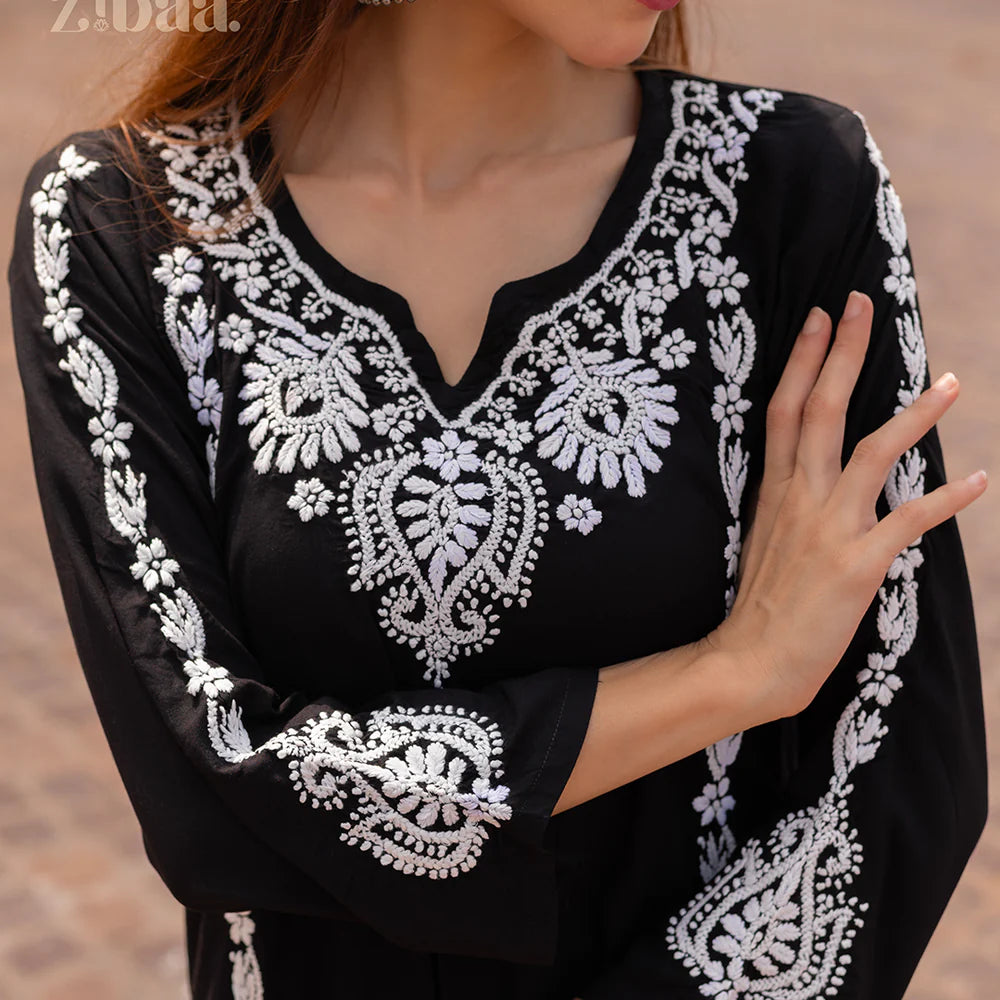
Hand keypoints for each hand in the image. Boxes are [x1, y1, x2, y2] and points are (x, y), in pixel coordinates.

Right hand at [704, 291, 986, 721]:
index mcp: (773, 490)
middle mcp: (799, 498)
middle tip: (862, 303)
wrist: (750, 660)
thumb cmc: (759, 603)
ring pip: (873, 453)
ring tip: (949, 382)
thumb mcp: (764, 537)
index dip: (805, 360)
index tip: (821, 317)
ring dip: (914, 415)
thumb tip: (809, 473)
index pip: (786, 410)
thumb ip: (786, 499)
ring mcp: (829, 527)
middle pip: (823, 411)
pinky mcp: (858, 563)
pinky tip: (980, 481)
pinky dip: (947, 501)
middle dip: (844, 354)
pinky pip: (910, 521)